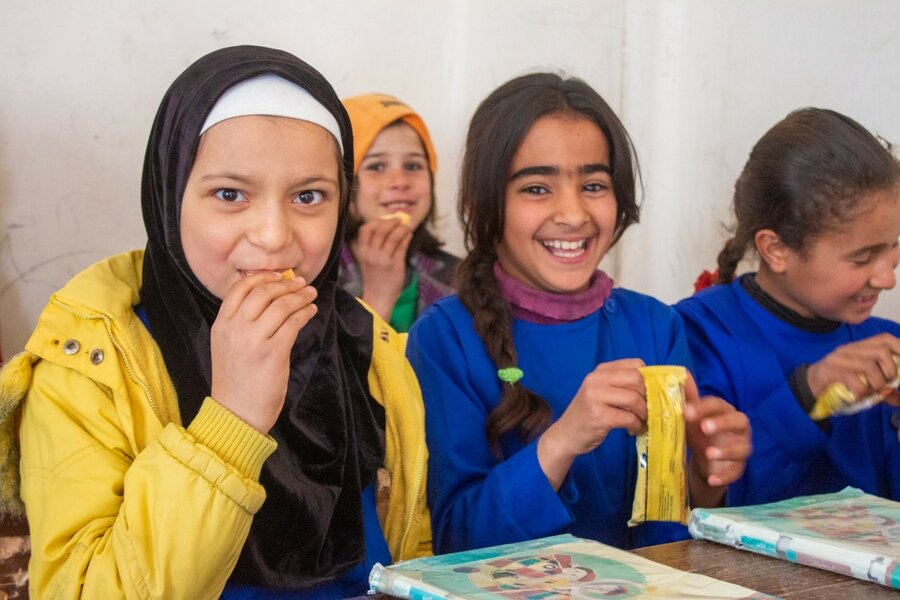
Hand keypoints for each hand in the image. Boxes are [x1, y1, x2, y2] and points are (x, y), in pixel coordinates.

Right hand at [210, 272, 317, 433]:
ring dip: (300, 296)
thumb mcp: (228, 346)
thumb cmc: (236, 381)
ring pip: (281, 305)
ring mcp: (254, 340)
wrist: (236, 414)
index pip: (239, 288)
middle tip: (301, 283)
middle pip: (263, 292)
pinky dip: (305, 313)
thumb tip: (268, 298)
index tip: (279, 275)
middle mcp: (235, 328)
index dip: (261, 277)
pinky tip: (311, 311)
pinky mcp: (273, 353)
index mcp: (221, 325)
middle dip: (285, 284)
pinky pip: (293, 322)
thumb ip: (240, 323)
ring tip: (311, 294)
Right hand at [352, 217, 412, 319]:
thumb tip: (387, 225)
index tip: (384, 219)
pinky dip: (406, 238)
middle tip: (399, 219)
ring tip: (406, 226)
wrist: (378, 297)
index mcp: (362, 251)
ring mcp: (383, 259)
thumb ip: (373, 244)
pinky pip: (401, 247)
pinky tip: (408, 235)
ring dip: (401, 228)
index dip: (375, 222)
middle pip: (380, 230)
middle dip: (391, 222)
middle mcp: (371, 254)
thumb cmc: (374, 277)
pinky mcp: (395, 265)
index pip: (365, 230)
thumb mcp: (368, 259)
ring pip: (393, 237)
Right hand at [538, 359, 646, 488]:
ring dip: (643, 414)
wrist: (565, 435)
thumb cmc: (588, 414)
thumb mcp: (602, 392)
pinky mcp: (598, 416)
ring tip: (640, 422)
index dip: (648, 379)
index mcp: (601, 371)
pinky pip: (628, 418)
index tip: (648, 394)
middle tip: (645, 410)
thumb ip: (621, 385)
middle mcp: (596, 379)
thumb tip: (655, 387)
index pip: (636, 364)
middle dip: (647, 397)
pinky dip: (636, 426)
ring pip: (634, 399)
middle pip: (637, 379)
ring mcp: (595, 397)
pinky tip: (632, 430)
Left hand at [683, 373, 751, 506]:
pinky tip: (712, 479)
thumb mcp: (691, 418)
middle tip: (704, 427)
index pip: (718, 405)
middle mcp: (738, 427)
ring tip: (708, 453)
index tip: (687, 412)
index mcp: (724, 411)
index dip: (704, 408)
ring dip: (727, 451)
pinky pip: (737, 472)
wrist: (705, 460)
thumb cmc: (699, 432)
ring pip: (743, 448)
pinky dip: (725, 476)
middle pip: (740, 421)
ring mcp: (741, 448)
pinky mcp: (739, 467)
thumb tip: (679, 376)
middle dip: (723, 423)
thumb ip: (686, 401)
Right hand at [807, 333, 899, 402]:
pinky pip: (855, 381)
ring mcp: (840, 359)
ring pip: (870, 365)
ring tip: (872, 392)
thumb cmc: (837, 383)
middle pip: (881, 351)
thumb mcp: (862, 383)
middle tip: (887, 384)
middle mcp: (850, 350)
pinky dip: (862, 392)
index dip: (899, 348)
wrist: (808, 387)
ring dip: (878, 383)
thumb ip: (881, 389)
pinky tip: (857, 397)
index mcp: (859, 348)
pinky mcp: (831, 371)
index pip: (884, 339)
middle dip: (891, 370)